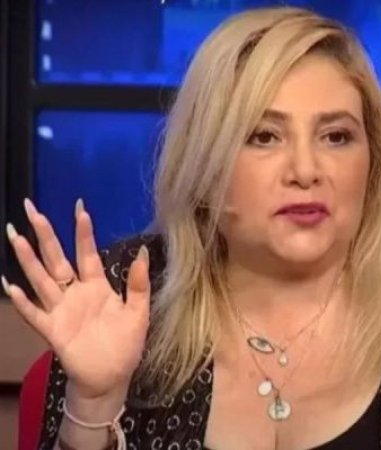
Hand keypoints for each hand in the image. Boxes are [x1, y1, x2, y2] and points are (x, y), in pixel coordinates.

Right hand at [2, 199, 150, 398]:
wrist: (113, 376)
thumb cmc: (126, 343)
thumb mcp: (139, 312)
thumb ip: (139, 283)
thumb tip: (143, 250)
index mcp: (97, 286)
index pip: (87, 252)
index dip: (83, 231)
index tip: (80, 207)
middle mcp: (75, 293)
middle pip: (56, 258)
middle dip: (45, 234)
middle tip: (31, 208)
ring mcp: (61, 310)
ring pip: (41, 279)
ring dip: (28, 259)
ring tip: (15, 236)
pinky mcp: (53, 330)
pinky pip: (34, 314)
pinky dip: (22, 302)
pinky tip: (11, 285)